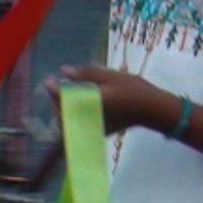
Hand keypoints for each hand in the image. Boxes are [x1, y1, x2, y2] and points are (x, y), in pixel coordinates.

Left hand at [52, 65, 174, 134]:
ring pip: (67, 121)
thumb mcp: (110, 75)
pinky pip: (78, 127)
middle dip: (56, 98)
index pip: (61, 97)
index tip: (49, 78)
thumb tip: (64, 71)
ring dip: (63, 109)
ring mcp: (92, 127)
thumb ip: (86, 73)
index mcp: (87, 102)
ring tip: (67, 96)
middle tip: (58, 85)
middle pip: (60, 111)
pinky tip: (79, 106)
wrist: (152, 109)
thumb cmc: (133, 90)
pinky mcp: (98, 131)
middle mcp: (86, 118)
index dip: (52, 87)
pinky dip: (73, 117)